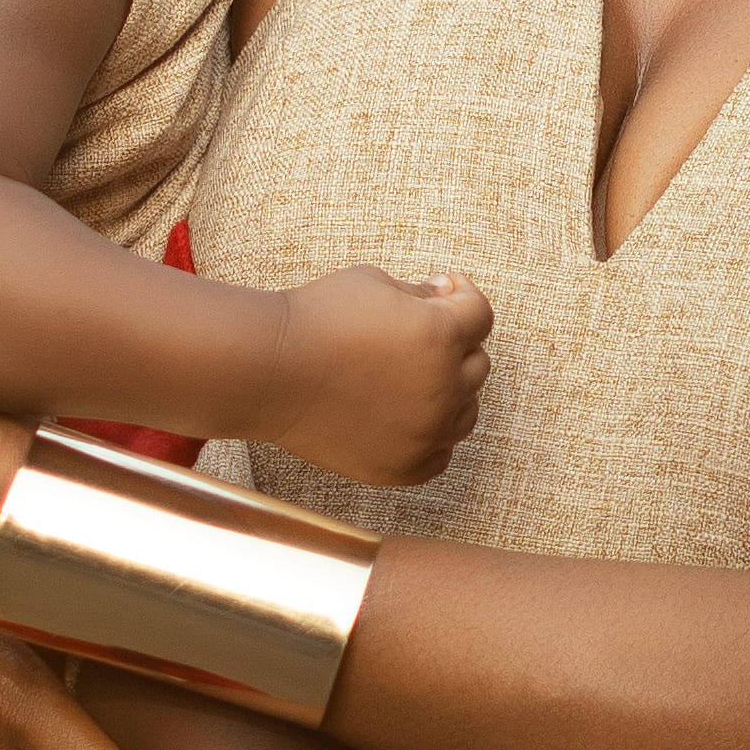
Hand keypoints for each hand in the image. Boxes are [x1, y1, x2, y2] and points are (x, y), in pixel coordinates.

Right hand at [261, 265, 495, 487]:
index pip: (481, 315)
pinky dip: (429, 434)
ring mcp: (426, 433)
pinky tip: (401, 413)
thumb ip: (420, 294)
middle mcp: (442, 388)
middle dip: (453, 344)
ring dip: (449, 391)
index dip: (462, 297)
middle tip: (414, 335)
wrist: (268, 372)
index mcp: (439, 336)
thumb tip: (443, 300)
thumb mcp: (374, 283)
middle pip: (477, 364)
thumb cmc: (315, 319)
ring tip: (407, 378)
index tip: (440, 292)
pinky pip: (440, 452)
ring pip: (466, 412)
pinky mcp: (404, 467)